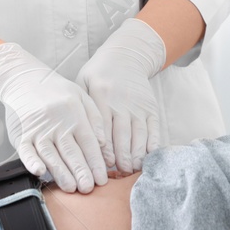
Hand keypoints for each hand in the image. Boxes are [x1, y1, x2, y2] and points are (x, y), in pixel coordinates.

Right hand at [0, 41, 108, 191]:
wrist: (24, 79)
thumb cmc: (56, 91)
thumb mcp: (81, 96)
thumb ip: (95, 118)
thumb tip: (103, 143)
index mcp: (74, 114)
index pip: (88, 143)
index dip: (96, 162)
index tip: (103, 178)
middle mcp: (57, 123)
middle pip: (71, 151)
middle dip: (81, 172)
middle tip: (89, 188)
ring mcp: (38, 129)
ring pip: (51, 155)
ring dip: (61, 173)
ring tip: (71, 188)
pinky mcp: (21, 134)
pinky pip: (26, 150)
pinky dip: (31, 161)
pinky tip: (39, 172)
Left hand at [76, 17, 165, 173]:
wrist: (125, 55)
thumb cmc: (98, 74)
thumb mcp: (82, 83)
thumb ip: (80, 108)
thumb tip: (75, 137)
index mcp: (102, 96)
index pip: (103, 128)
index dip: (105, 149)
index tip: (104, 165)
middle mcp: (122, 101)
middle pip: (123, 134)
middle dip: (122, 157)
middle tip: (119, 174)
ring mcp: (139, 105)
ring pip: (140, 134)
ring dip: (137, 154)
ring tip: (132, 169)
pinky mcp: (151, 107)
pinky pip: (154, 128)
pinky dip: (152, 144)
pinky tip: (148, 157)